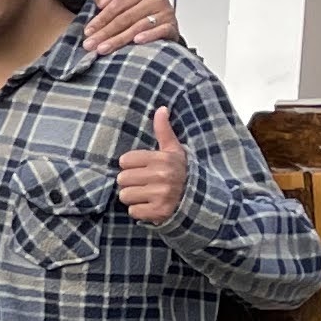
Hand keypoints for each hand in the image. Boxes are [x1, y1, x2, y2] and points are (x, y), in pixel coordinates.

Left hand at [81, 0, 179, 54]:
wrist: (165, 24)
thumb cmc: (141, 12)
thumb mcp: (124, 1)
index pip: (117, 5)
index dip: (100, 19)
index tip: (88, 32)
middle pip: (125, 18)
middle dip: (105, 32)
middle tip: (91, 45)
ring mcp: (166, 13)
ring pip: (138, 26)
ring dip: (119, 39)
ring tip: (104, 48)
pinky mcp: (173, 26)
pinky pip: (160, 31)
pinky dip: (149, 36)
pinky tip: (136, 42)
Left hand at [117, 106, 189, 224]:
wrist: (198, 199)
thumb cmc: (179, 172)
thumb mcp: (173, 150)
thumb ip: (163, 130)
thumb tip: (161, 108)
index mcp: (162, 158)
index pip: (125, 161)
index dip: (131, 166)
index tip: (142, 169)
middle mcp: (162, 176)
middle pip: (122, 179)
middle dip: (130, 182)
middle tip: (144, 183)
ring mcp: (161, 194)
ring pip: (125, 196)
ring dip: (133, 198)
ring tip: (147, 195)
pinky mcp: (159, 212)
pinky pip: (133, 212)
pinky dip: (139, 211)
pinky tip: (151, 206)